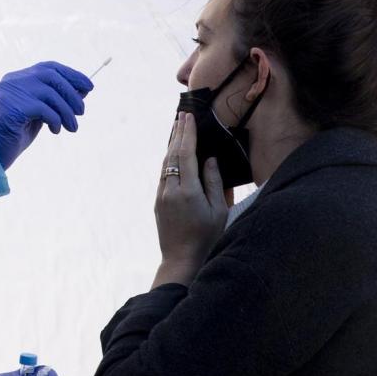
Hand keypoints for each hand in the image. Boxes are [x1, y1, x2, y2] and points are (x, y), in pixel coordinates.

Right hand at [0, 61, 92, 168]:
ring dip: (66, 112)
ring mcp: (9, 93)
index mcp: (17, 78)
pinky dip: (55, 120)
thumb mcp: (40, 114)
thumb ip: (56, 100)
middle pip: (50, 76)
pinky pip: (42, 109)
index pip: (48, 67)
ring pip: (49, 93)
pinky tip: (56, 130)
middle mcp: (12, 80)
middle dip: (71, 93)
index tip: (89, 87)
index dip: (71, 75)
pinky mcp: (11, 108)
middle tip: (81, 112)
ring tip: (72, 127)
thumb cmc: (16, 134)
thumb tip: (84, 90)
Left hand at [152, 112, 228, 287]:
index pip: (186, 154)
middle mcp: (170, 190)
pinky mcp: (158, 203)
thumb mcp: (218, 210)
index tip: (188, 117)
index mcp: (188, 190)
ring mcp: (161, 196)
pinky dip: (169, 160)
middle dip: (177, 134)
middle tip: (182, 116)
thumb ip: (214, 182)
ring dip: (171, 145)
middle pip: (172, 155)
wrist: (182, 260)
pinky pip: (163, 175)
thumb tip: (209, 159)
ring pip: (165, 164)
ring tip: (178, 129)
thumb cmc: (207, 237)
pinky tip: (174, 155)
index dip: (187, 134)